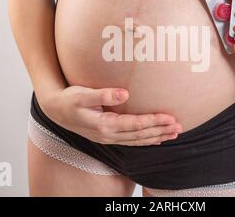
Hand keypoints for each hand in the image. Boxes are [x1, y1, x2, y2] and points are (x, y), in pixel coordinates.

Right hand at [37, 86, 182, 145]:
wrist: (56, 110)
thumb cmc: (69, 99)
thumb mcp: (82, 94)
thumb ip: (102, 94)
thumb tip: (123, 93)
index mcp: (104, 124)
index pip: (135, 125)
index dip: (154, 121)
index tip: (170, 117)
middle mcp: (108, 135)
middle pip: (140, 135)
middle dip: (161, 130)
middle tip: (179, 127)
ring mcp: (108, 138)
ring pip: (138, 140)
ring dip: (157, 137)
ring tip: (174, 134)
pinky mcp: (108, 136)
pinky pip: (131, 141)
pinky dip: (146, 141)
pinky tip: (157, 139)